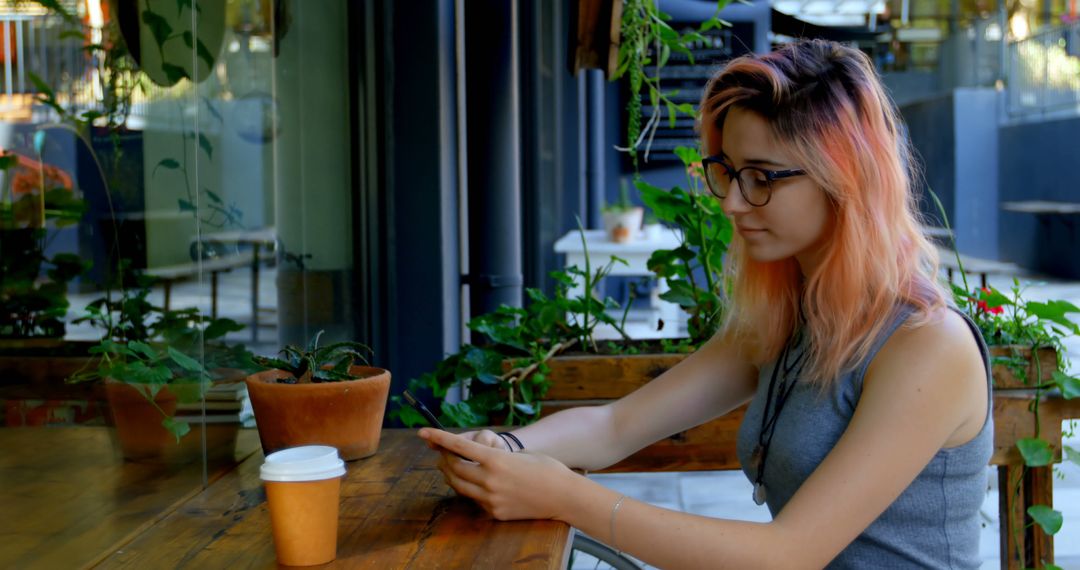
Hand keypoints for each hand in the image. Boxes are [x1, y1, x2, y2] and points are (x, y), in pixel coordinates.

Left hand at [418, 428, 574, 520]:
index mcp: (496, 459)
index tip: (422, 432)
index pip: (459, 447)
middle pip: (453, 467)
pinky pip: (473, 499)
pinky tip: (472, 482)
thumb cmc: (547, 469)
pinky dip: (468, 489)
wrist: (564, 496)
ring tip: (450, 466)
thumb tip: (478, 458)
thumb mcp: (520, 454)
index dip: (438, 438)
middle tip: (441, 451)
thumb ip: (496, 456)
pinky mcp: (495, 512)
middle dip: (443, 457)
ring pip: (459, 485)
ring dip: (451, 474)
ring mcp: (491, 498)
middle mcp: (490, 479)